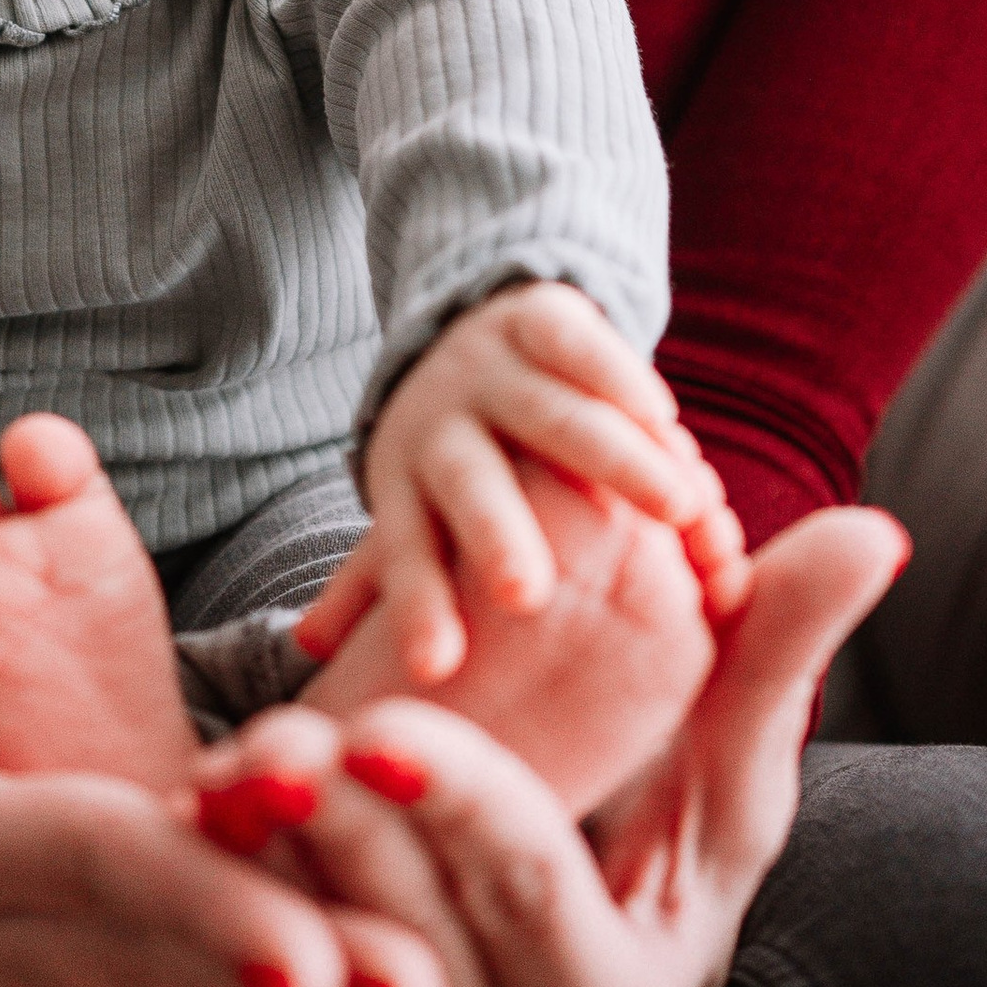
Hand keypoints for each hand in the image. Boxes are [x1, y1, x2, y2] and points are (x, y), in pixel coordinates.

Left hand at [204, 503, 904, 986]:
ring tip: (226, 771)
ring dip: (266, 867)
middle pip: (410, 922)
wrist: (580, 957)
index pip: (530, 883)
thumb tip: (877, 530)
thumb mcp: (728, 767)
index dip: (457, 800)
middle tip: (268, 739)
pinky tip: (200, 829)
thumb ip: (779, 654)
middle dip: (333, 827)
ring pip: (326, 967)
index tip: (377, 721)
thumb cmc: (670, 839)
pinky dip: (233, 913)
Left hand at [298, 284, 747, 687]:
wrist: (466, 331)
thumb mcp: (410, 511)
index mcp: (404, 483)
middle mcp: (441, 424)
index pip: (403, 552)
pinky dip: (625, 381)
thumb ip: (377, 582)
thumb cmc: (452, 457)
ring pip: (552, 415)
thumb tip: (307, 653)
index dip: (416, 607)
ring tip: (679, 513)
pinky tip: (668, 423)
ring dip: (615, 462)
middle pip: (467, 483)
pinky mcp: (539, 317)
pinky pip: (583, 346)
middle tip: (527, 597)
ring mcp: (491, 368)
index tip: (436, 669)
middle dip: (494, 534)